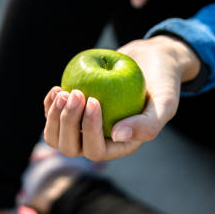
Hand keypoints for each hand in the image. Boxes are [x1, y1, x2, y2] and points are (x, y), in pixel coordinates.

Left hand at [43, 36, 199, 160]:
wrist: (149, 61)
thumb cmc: (161, 82)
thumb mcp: (164, 102)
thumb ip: (148, 124)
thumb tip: (117, 135)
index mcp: (120, 145)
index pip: (96, 151)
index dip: (89, 130)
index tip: (94, 100)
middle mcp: (99, 140)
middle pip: (71, 147)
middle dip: (68, 122)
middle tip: (76, 93)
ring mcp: (83, 127)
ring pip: (56, 136)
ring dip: (54, 117)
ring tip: (63, 92)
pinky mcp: (73, 111)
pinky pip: (52, 117)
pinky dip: (50, 105)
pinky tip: (57, 89)